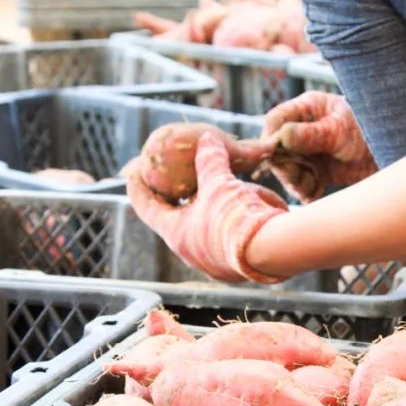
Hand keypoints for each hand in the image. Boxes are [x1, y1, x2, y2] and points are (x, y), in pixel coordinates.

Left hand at [124, 132, 287, 282]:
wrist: (272, 252)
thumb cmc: (235, 218)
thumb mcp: (219, 182)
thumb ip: (210, 160)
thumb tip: (207, 139)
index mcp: (176, 233)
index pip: (147, 208)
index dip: (139, 189)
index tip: (133, 174)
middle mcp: (192, 252)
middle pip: (186, 215)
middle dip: (195, 195)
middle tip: (192, 178)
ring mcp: (215, 261)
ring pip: (219, 223)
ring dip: (235, 204)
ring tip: (255, 194)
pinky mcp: (238, 266)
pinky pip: (240, 234)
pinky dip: (250, 217)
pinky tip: (269, 207)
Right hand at [262, 91, 377, 201]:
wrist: (395, 152)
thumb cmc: (370, 129)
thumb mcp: (339, 130)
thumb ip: (310, 134)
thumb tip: (280, 138)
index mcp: (307, 109)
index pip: (275, 120)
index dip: (270, 138)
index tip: (276, 154)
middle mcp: (304, 130)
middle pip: (277, 149)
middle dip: (285, 165)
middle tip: (300, 175)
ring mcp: (311, 152)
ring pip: (288, 170)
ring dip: (296, 181)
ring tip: (312, 184)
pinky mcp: (320, 172)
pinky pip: (302, 184)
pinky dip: (306, 191)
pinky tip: (317, 192)